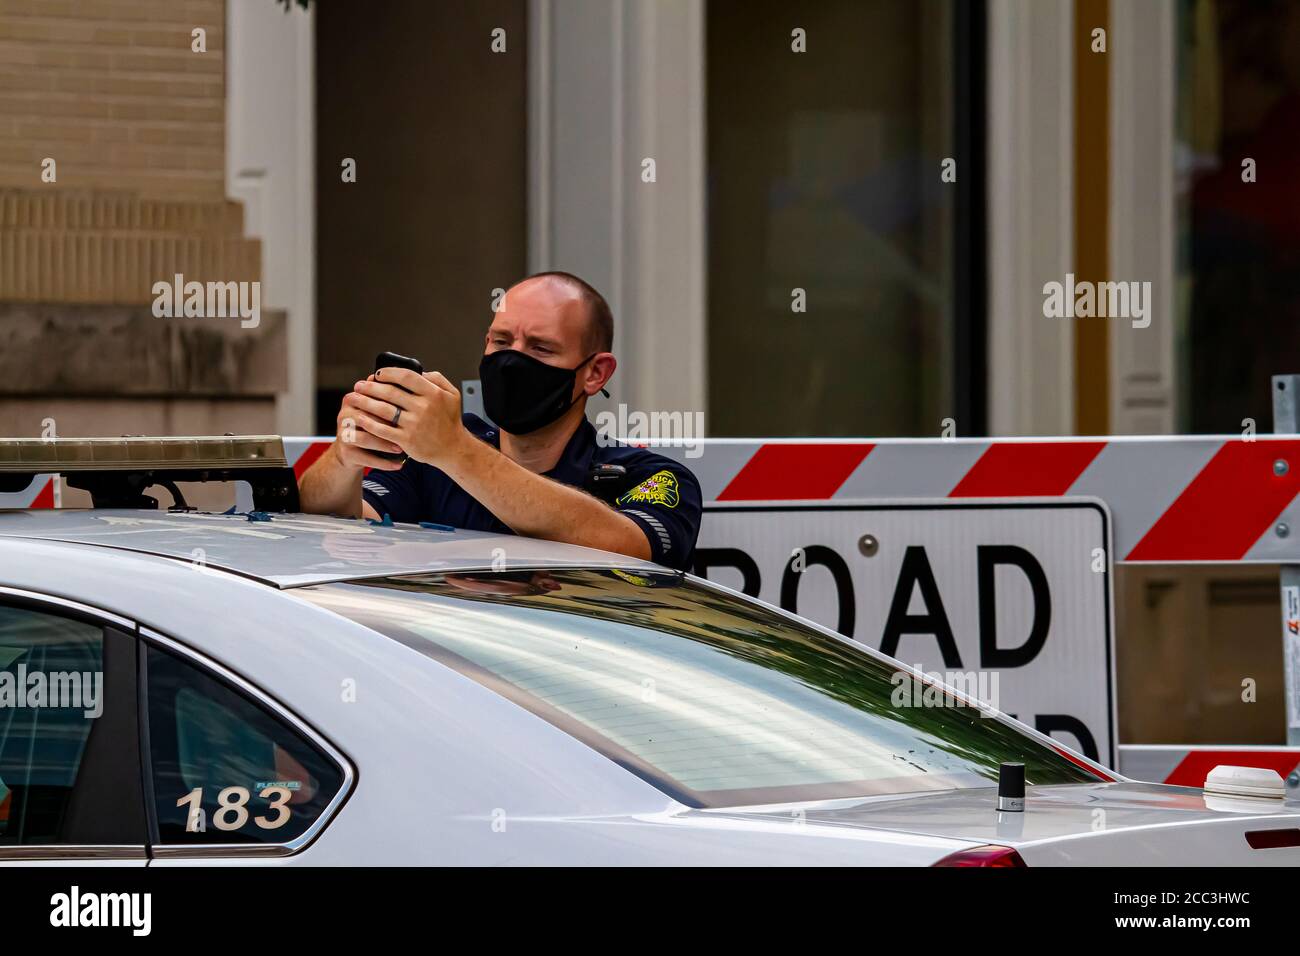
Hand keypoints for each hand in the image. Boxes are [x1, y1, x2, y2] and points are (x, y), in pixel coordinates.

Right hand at [334, 379, 404, 471]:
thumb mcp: (378, 408)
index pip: (372, 397)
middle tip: (408, 429)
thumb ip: (390, 395)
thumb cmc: (372, 424)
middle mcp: (345, 414)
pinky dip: (384, 462)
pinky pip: (366, 458)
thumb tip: (416, 378)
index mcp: (354, 399)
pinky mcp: (346, 452)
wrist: (352, 450)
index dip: (391, 403)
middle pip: (367, 416)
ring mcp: (343, 434)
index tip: (409, 408)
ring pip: (365, 438)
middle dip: (388, 424)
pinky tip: (399, 464)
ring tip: (402, 448)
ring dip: (385, 444)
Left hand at [350, 368, 468, 467]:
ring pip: (383, 410)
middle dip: (370, 387)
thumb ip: (437, 379)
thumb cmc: (450, 421)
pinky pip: (383, 429)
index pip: (406, 376)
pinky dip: (369, 423)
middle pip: (390, 392)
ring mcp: (414, 424)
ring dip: (365, 402)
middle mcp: (424, 407)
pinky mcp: (407, 440)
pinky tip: (360, 418)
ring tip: (354, 398)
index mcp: (433, 393)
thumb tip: (419, 371)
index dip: (389, 373)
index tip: (378, 374)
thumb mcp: (452, 394)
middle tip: (359, 385)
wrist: (453, 449)